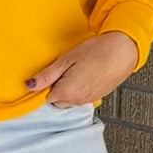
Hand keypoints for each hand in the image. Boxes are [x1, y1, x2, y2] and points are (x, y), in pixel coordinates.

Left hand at [24, 31, 138, 106]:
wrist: (123, 51)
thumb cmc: (96, 51)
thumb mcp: (66, 60)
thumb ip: (47, 75)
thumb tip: (29, 85)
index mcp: (66, 93)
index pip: (45, 97)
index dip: (46, 84)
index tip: (50, 73)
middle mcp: (76, 101)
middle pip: (57, 101)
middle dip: (56, 89)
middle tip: (63, 70)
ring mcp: (88, 100)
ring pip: (69, 101)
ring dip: (68, 90)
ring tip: (76, 71)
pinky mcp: (97, 97)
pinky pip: (81, 98)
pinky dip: (79, 90)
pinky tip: (85, 75)